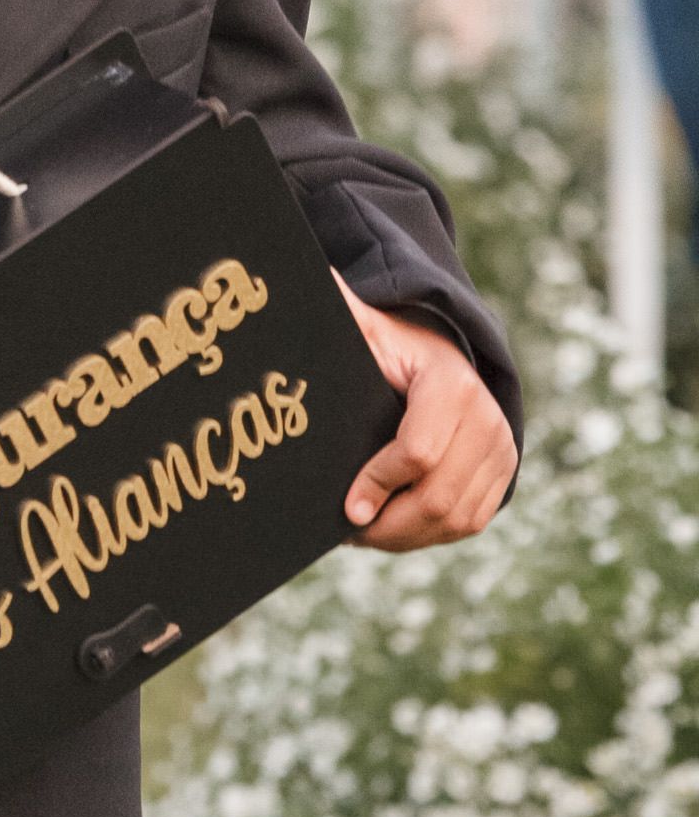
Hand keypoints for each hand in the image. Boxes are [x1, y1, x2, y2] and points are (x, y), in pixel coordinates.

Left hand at [334, 272, 516, 551]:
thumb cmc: (394, 344)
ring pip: (455, 518)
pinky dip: (430, 535)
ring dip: (407, 535)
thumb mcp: (368, 327)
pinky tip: (395, 529)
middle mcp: (488, 418)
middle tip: (349, 530)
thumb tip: (312, 281)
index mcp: (452, 384)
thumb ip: (342, 312)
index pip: (417, 453)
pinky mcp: (505, 473)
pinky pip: (470, 522)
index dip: (377, 484)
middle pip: (438, 497)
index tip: (345, 506)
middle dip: (389, 523)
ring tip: (366, 531)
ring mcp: (503, 449)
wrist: (443, 354)